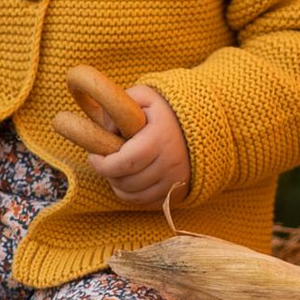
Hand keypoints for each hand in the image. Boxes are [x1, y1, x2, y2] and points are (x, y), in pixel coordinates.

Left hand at [101, 84, 194, 211]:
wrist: (205, 124)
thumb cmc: (167, 109)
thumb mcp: (145, 96)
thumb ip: (121, 103)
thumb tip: (104, 127)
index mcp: (160, 139)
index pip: (125, 162)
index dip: (103, 164)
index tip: (94, 156)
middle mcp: (170, 163)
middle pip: (128, 182)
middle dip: (109, 174)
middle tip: (104, 162)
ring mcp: (176, 180)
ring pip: (135, 196)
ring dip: (118, 186)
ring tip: (116, 170)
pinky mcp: (179, 192)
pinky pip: (148, 203)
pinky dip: (133, 195)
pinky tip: (129, 180)